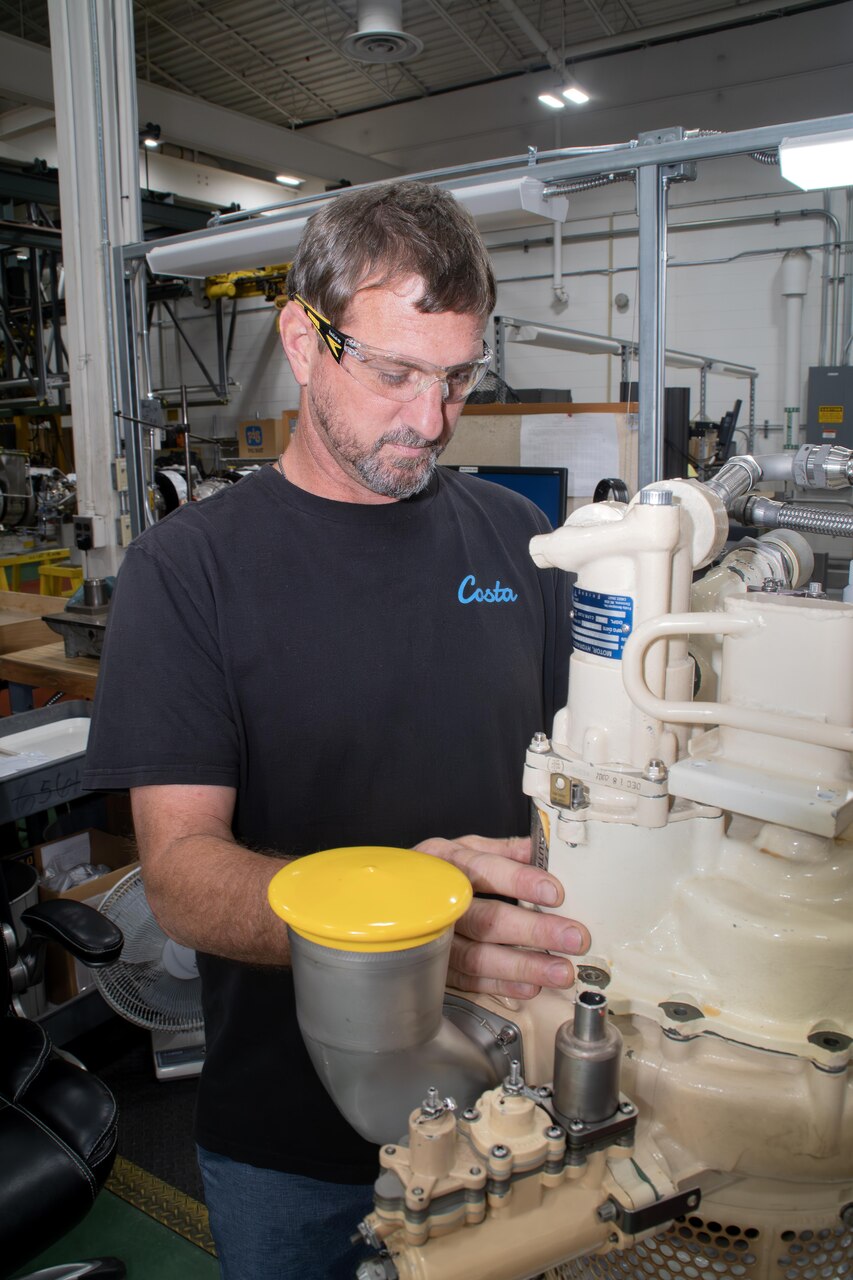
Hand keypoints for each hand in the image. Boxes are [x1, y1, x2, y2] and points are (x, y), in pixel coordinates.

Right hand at [415, 834, 589, 999]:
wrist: (389, 900)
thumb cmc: (436, 873)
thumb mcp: (464, 850)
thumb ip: (504, 850)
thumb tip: (544, 848)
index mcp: (447, 863)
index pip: (484, 869)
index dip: (519, 881)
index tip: (555, 892)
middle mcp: (438, 901)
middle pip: (486, 918)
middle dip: (534, 929)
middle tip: (573, 936)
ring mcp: (434, 939)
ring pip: (478, 957)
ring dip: (523, 965)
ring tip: (561, 971)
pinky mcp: (436, 968)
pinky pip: (470, 982)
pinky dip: (501, 986)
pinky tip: (531, 985)